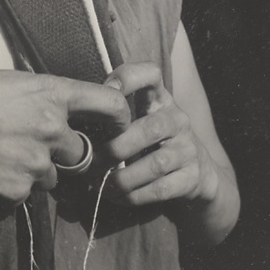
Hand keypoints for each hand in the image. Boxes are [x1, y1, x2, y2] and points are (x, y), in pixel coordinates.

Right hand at [0, 70, 129, 208]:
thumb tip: (61, 109)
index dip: (121, 114)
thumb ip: (42, 97)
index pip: (109, 102)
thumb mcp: (8, 82)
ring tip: (0, 158)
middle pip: (80, 151)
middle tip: (30, 146)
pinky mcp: (16, 193)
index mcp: (50, 93)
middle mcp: (51, 128)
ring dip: (34, 172)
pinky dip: (11, 188)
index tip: (121, 123)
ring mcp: (35, 163)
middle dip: (62, 153)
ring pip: (50, 177)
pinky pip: (24, 195)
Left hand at [94, 62, 219, 206]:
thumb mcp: (139, 120)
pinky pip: (159, 189)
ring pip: (154, 165)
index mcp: (160, 99)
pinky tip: (116, 195)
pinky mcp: (192, 177)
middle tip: (92, 162)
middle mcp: (177, 119)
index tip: (106, 91)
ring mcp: (188, 148)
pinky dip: (133, 196)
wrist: (197, 173)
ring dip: (121, 178)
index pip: (151, 73)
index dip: (128, 77)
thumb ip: (113, 116)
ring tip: (100, 183)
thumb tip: (73, 124)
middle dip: (115, 149)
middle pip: (149, 129)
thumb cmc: (152, 142)